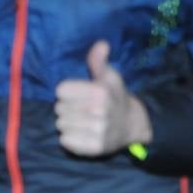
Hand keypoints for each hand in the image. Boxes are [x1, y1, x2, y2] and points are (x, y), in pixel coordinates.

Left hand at [55, 40, 150, 156]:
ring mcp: (98, 131)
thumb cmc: (115, 97)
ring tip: (84, 122)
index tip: (81, 95)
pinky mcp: (94, 148)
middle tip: (84, 110)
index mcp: (100, 92)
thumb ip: (98, 61)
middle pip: (58, 108)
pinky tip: (83, 134)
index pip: (60, 91)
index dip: (68, 92)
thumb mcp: (108, 77)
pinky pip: (65, 141)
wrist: (133, 125)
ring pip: (60, 125)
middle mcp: (100, 111)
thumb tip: (101, 44)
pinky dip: (70, 139)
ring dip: (68, 124)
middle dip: (68, 108)